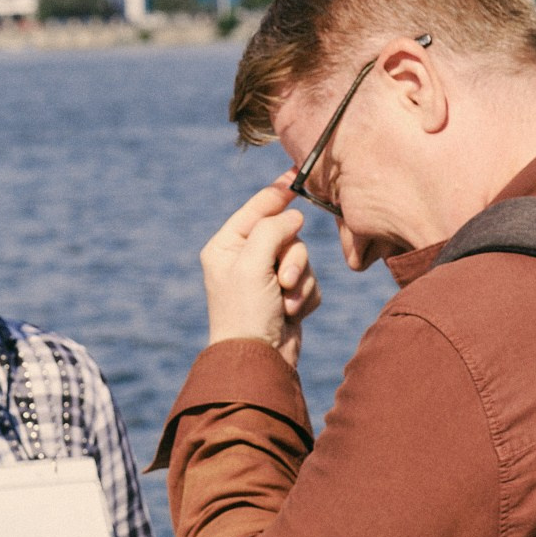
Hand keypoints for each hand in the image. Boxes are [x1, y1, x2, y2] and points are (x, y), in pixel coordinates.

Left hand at [199, 175, 322, 366]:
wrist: (258, 360)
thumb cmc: (246, 312)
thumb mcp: (253, 263)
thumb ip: (272, 229)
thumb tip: (294, 214)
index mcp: (226, 246)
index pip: (254, 209)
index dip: (276, 194)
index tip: (296, 176)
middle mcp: (245, 259)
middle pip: (286, 234)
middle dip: (291, 258)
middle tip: (283, 279)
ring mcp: (267, 278)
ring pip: (302, 258)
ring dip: (300, 281)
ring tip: (286, 304)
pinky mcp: (287, 296)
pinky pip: (309, 281)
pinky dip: (305, 297)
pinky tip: (292, 315)